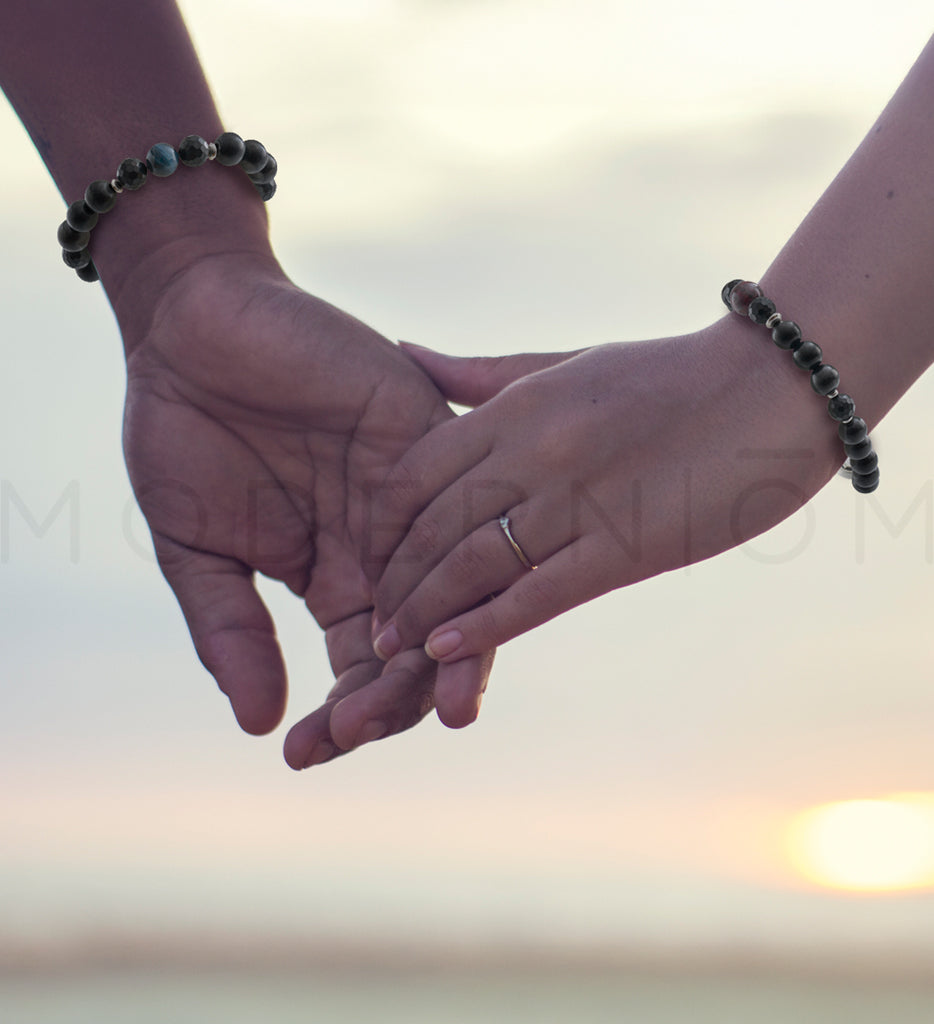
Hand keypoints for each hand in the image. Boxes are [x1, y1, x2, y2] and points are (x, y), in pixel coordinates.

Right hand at [120, 254, 492, 767]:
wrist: (197, 327)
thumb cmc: (186, 435)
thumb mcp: (197, 548)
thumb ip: (232, 629)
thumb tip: (259, 722)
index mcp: (336, 581)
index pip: (365, 672)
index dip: (342, 719)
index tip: (305, 751)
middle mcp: (388, 550)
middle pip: (422, 647)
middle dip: (393, 701)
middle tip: (354, 730)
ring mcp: (413, 499)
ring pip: (456, 591)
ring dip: (440, 654)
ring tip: (416, 705)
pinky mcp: (427, 437)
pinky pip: (463, 509)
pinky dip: (457, 565)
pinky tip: (437, 612)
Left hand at [369, 326, 840, 668]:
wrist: (772, 390)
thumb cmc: (664, 376)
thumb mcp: (564, 363)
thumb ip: (479, 375)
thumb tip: (403, 354)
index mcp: (518, 406)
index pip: (414, 472)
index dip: (380, 523)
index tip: (369, 557)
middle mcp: (534, 453)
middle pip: (433, 526)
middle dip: (393, 581)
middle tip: (373, 621)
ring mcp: (577, 500)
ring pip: (473, 565)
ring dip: (422, 612)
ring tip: (391, 647)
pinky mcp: (622, 548)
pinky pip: (536, 595)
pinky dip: (484, 626)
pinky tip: (444, 650)